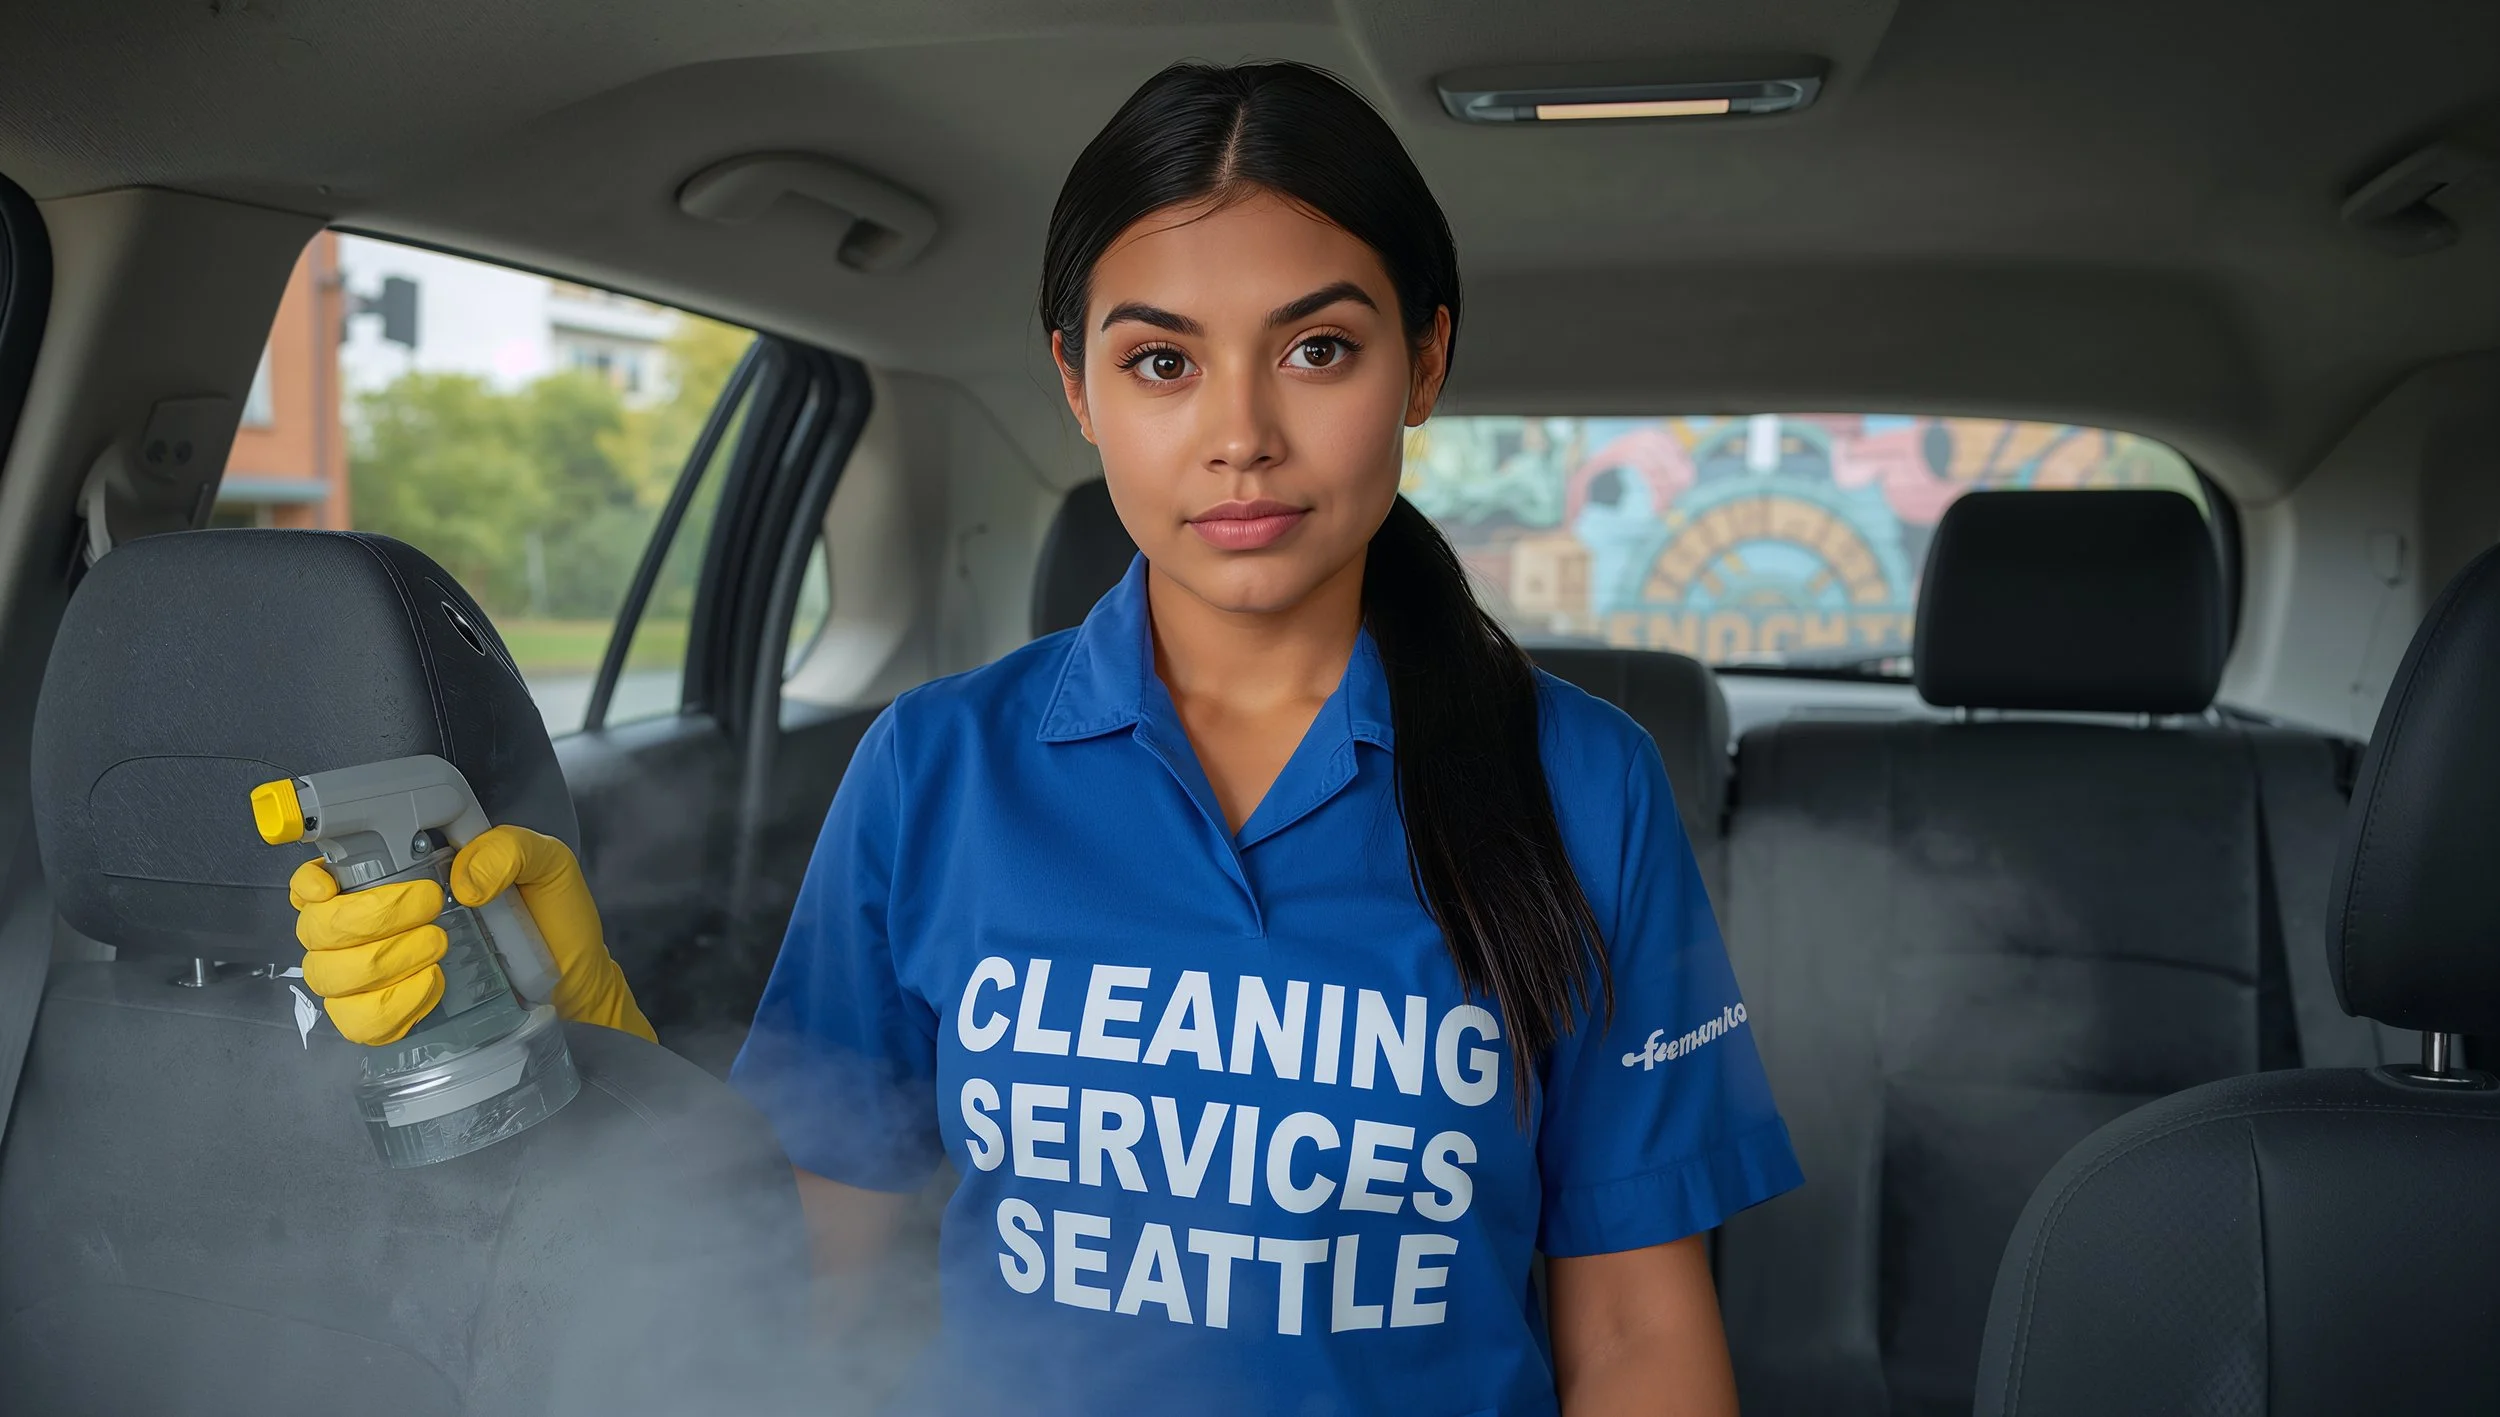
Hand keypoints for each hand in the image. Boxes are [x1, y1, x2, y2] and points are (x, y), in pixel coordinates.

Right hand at [291, 824, 654, 1045]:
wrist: (575, 978)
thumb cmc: (550, 914)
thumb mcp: (544, 863)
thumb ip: (508, 849)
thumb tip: (464, 880)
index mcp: (392, 879)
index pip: (315, 883)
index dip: (308, 884)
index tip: (330, 885)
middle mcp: (370, 929)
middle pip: (317, 929)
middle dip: (368, 917)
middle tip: (433, 909)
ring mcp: (376, 977)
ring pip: (328, 975)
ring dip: (380, 962)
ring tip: (440, 949)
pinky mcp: (394, 1017)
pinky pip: (358, 1022)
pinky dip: (389, 1007)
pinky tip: (432, 989)